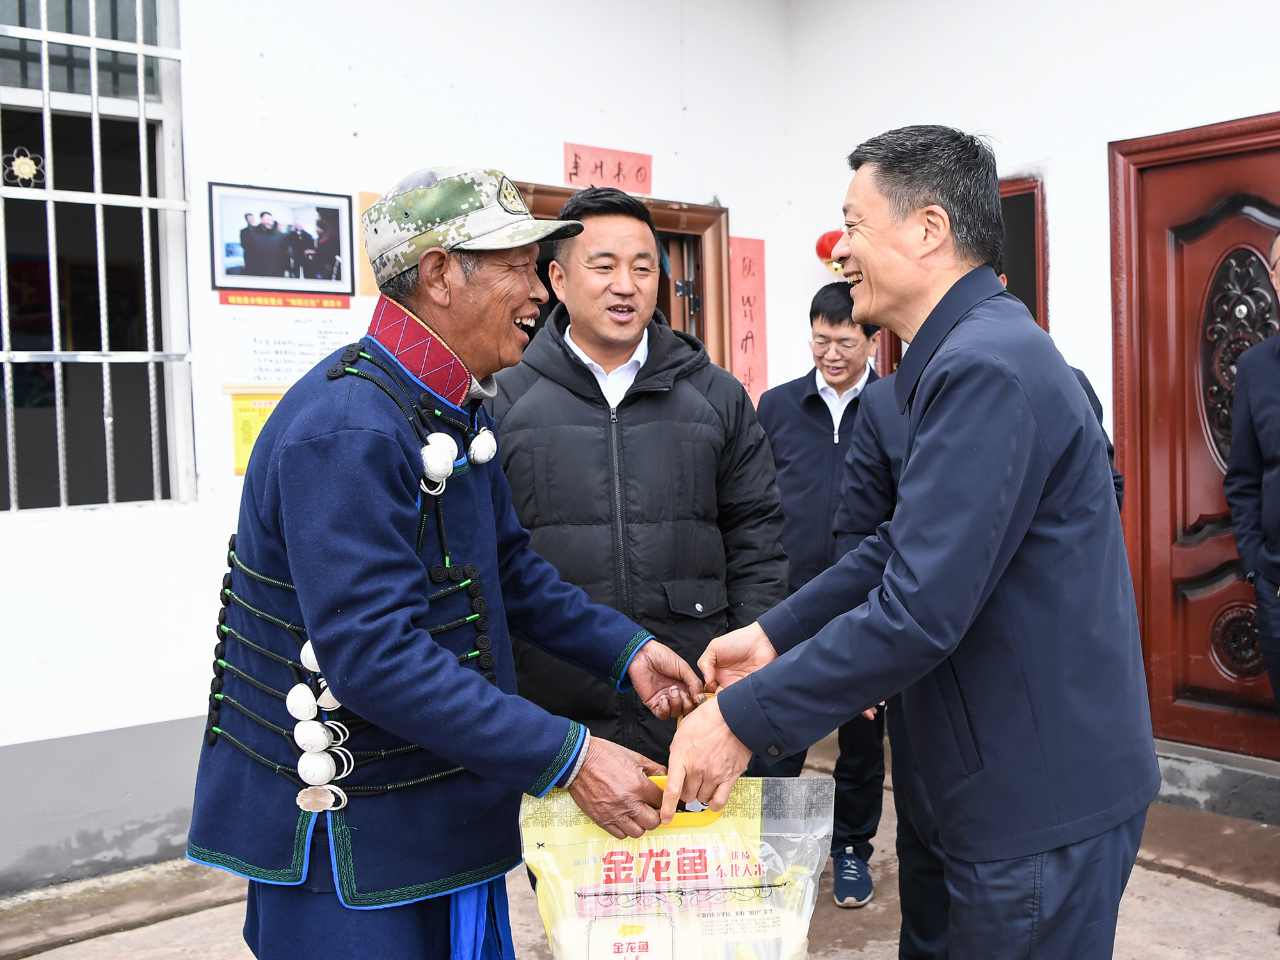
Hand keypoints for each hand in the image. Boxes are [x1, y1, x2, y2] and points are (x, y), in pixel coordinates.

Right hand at [569, 737, 665, 838]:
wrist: (578, 761)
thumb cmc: (604, 756)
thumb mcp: (634, 757)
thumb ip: (653, 769)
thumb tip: (666, 776)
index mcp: (638, 786)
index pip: (662, 802)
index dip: (664, 801)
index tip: (659, 800)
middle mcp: (628, 803)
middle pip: (653, 822)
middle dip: (655, 815)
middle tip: (651, 809)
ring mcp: (614, 813)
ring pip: (638, 832)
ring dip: (640, 824)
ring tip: (637, 815)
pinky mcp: (602, 820)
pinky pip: (620, 834)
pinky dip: (625, 829)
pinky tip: (624, 818)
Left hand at [628, 639, 703, 719]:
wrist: (643, 655)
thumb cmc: (662, 657)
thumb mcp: (684, 668)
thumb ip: (695, 683)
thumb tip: (701, 698)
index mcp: (685, 685)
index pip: (696, 700)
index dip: (698, 701)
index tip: (697, 697)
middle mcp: (676, 694)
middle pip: (687, 709)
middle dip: (687, 703)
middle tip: (681, 691)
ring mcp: (665, 699)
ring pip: (676, 713)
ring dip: (676, 704)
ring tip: (672, 690)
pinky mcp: (653, 703)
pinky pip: (663, 714)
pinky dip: (665, 709)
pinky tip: (663, 698)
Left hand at [660, 696, 750, 823]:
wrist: (734, 715)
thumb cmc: (708, 719)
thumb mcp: (683, 731)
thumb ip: (678, 752)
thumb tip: (676, 766)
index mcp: (682, 757)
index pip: (672, 789)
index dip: (667, 808)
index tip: (665, 819)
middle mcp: (697, 769)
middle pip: (687, 795)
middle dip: (686, 791)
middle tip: (690, 781)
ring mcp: (714, 775)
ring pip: (702, 798)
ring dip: (701, 794)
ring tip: (704, 780)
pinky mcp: (730, 777)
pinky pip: (719, 801)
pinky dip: (715, 803)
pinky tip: (713, 797)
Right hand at [698, 622, 776, 692]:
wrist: (762, 642)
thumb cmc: (739, 641)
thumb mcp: (714, 647)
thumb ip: (704, 663)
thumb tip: (706, 680)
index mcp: (715, 672)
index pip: (706, 687)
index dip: (704, 691)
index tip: (706, 690)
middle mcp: (725, 681)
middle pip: (715, 696)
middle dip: (713, 699)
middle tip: (715, 694)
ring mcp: (736, 686)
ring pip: (727, 699)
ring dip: (725, 699)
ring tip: (725, 690)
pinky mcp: (747, 689)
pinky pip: (740, 698)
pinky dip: (737, 698)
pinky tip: (735, 690)